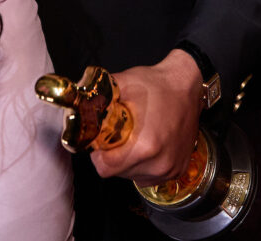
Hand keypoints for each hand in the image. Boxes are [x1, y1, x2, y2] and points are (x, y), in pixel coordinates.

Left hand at [91, 49, 203, 184]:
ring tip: (134, 138)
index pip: (106, 168)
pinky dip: (143, 164)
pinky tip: (146, 145)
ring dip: (128, 162)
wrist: (187, 84)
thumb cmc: (156, 84)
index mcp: (145, 146)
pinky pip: (150, 176)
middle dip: (112, 157)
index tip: (101, 141)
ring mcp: (170, 169)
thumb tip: (73, 104)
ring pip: (133, 176)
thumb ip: (95, 98)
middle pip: (118, 173)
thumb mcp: (122, 84)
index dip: (98, 154)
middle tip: (117, 136)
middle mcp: (160, 163)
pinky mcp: (177, 170)